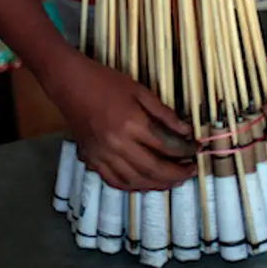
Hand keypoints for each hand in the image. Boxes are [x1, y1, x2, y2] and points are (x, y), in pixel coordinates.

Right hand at [45, 52, 198, 191]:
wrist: (69, 84)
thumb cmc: (105, 81)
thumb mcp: (139, 90)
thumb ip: (163, 113)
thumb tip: (186, 132)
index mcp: (131, 123)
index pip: (166, 145)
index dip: (186, 150)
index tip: (196, 149)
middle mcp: (117, 144)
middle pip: (153, 168)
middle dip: (177, 174)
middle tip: (191, 171)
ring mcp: (102, 155)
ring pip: (136, 180)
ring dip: (158, 184)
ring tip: (174, 181)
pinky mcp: (92, 160)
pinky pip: (115, 181)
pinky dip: (133, 186)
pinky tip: (146, 183)